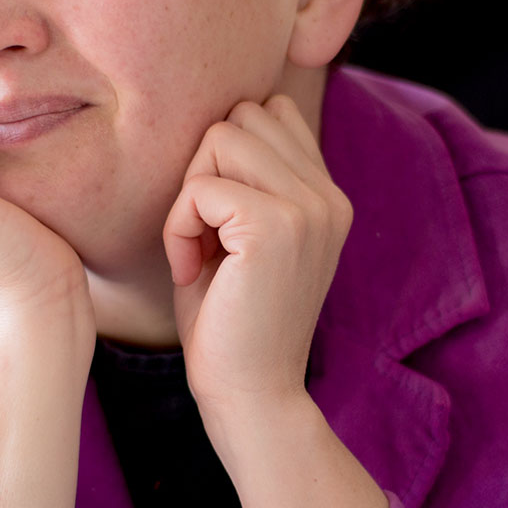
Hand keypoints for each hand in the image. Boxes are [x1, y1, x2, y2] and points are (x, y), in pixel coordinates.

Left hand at [162, 94, 352, 421]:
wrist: (252, 396)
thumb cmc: (230, 321)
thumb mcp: (243, 236)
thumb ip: (246, 177)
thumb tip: (220, 119)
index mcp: (326, 195)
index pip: (270, 110)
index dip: (224, 156)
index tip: (218, 221)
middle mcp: (328, 195)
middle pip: (241, 116)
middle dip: (203, 169)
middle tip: (204, 236)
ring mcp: (309, 208)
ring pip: (220, 137)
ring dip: (189, 196)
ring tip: (199, 251)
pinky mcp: (277, 227)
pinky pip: (200, 188)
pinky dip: (178, 227)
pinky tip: (192, 272)